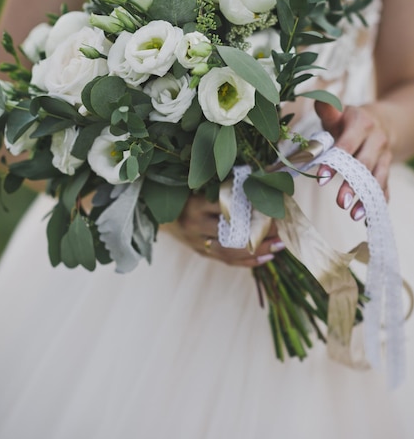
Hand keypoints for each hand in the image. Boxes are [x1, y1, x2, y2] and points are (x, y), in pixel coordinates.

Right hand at [164, 193, 284, 266]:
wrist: (155, 212)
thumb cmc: (181, 192)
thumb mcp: (198, 184)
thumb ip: (225, 184)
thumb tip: (262, 177)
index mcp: (196, 204)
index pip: (229, 207)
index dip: (253, 208)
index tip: (273, 205)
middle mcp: (195, 225)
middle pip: (234, 232)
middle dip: (261, 232)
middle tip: (282, 228)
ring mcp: (197, 242)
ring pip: (232, 250)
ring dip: (259, 249)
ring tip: (280, 245)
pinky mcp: (200, 252)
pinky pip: (226, 260)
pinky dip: (247, 261)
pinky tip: (266, 257)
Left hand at [315, 100, 391, 219]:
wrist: (383, 121)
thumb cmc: (349, 121)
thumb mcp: (340, 113)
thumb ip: (328, 110)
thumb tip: (318, 99)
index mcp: (361, 124)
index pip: (346, 145)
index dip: (334, 162)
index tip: (320, 178)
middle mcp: (376, 140)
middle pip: (363, 165)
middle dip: (351, 184)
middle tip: (339, 203)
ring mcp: (384, 156)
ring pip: (377, 178)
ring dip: (366, 198)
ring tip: (353, 215)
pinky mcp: (387, 168)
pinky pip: (385, 186)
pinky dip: (378, 202)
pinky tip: (368, 217)